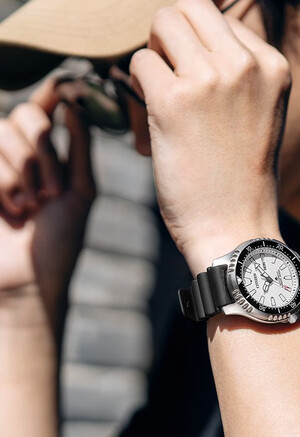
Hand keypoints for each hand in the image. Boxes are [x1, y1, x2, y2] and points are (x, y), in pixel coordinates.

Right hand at [0, 80, 94, 329]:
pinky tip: (11, 211)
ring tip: (30, 207)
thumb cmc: (61, 239)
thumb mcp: (82, 192)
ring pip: (3, 133)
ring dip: (21, 171)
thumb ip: (80, 148)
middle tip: (50, 193)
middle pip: (26, 116)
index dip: (54, 93)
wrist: (27, 278)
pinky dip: (2, 183)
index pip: (48, 109)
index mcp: (53, 155)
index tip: (68, 85)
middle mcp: (22, 153)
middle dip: (42, 153)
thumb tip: (77, 105)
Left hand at [129, 0, 288, 273]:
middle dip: (172, 34)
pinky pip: (139, 63)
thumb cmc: (242, 180)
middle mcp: (246, 64)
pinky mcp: (175, 101)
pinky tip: (152, 117)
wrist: (236, 229)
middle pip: (191, 6)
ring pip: (162, 22)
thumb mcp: (259, 116)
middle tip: (169, 72)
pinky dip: (137, 86)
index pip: (222, 20)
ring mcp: (212, 80)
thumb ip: (237, 75)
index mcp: (273, 66)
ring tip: (161, 94)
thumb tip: (190, 43)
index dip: (199, 46)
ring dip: (154, 55)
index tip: (195, 80)